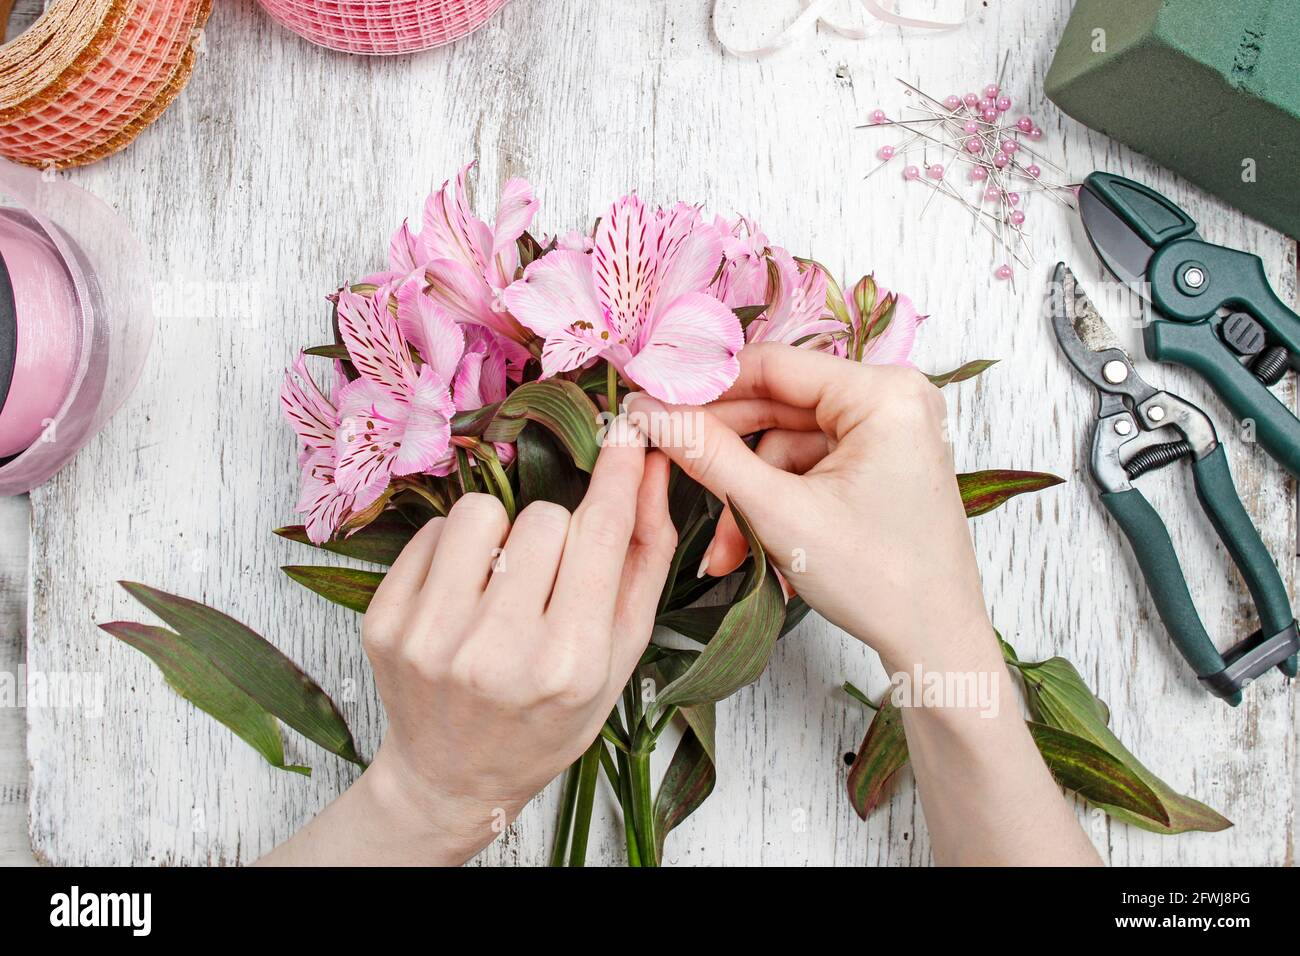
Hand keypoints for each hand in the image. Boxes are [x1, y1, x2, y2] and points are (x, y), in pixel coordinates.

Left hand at [357, 419, 674, 861]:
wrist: (455, 777)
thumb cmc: (550, 717)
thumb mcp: (618, 657)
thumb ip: (643, 561)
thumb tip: (652, 469)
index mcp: (568, 662)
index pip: (600, 534)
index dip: (620, 472)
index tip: (629, 428)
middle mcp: (497, 650)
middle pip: (545, 517)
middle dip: (557, 535)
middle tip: (549, 581)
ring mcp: (432, 638)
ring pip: (481, 512)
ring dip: (502, 533)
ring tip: (501, 582)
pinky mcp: (385, 624)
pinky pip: (432, 532)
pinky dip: (455, 552)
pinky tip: (462, 596)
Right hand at [626, 343, 991, 671]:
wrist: (935, 643)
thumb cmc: (881, 581)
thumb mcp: (779, 514)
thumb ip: (708, 455)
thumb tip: (650, 412)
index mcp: (883, 393)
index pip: (771, 366)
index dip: (703, 386)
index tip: (652, 403)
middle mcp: (893, 398)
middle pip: (778, 405)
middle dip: (728, 458)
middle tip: (673, 472)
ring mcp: (890, 430)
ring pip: (787, 444)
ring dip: (750, 494)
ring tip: (730, 550)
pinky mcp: (882, 461)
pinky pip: (810, 466)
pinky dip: (779, 502)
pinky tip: (760, 545)